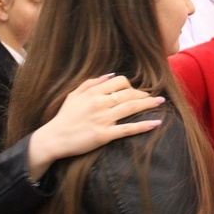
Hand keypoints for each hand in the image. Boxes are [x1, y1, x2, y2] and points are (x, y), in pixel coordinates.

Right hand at [27, 75, 163, 179]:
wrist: (53, 139)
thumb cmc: (64, 117)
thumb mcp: (74, 95)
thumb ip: (91, 83)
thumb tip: (110, 75)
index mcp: (93, 93)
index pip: (120, 82)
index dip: (132, 85)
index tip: (138, 90)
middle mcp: (99, 103)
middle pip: (129, 93)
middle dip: (145, 94)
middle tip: (155, 97)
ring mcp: (102, 119)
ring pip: (131, 108)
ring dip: (149, 104)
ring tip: (160, 102)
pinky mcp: (104, 135)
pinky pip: (127, 129)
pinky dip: (143, 126)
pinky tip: (156, 123)